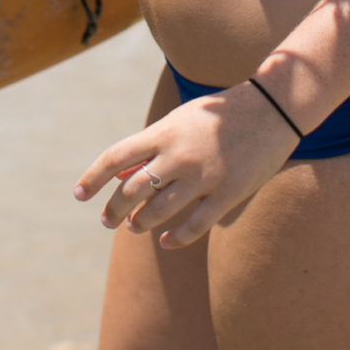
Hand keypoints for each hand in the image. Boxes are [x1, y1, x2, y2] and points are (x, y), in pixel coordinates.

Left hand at [73, 80, 299, 248]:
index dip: (92, 178)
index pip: (115, 157)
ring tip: (133, 227)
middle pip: (132, 190)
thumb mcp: (180, 120)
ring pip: (158, 211)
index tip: (79, 195)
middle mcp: (178, 154)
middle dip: (114, 209)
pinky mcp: (227, 193)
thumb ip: (151, 147)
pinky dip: (176, 237)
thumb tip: (120, 173)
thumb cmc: (219, 114)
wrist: (271, 108)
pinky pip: (194, 225)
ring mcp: (203, 176)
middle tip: (107, 220)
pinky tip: (166, 241)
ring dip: (140, 224)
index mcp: (163, 132)